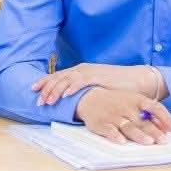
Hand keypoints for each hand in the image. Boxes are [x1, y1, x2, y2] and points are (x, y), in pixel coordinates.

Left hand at [33, 63, 156, 105]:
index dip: (44, 82)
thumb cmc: (116, 86)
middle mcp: (81, 70)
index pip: (57, 76)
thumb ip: (84, 91)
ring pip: (66, 80)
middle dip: (45, 89)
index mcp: (79, 72)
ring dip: (55, 90)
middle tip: (37, 100)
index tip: (33, 90)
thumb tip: (73, 101)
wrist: (137, 80)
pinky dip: (71, 88)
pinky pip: (80, 82)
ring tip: (47, 100)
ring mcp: (88, 72)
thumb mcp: (95, 88)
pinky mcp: (97, 76)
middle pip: (57, 78)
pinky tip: (64, 95)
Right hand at [75, 88, 170, 144]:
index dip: (165, 118)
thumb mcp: (133, 102)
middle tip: (163, 141)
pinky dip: (115, 135)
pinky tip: (121, 141)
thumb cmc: (117, 102)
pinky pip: (108, 130)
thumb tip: (167, 129)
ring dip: (138, 134)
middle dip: (153, 131)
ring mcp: (113, 115)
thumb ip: (150, 115)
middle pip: (142, 121)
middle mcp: (125, 107)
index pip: (154, 107)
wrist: (89, 98)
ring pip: (128, 126)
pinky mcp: (100, 123)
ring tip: (148, 142)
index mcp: (136, 100)